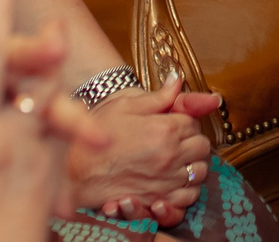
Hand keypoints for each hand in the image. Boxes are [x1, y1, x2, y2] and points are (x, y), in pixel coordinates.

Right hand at [71, 80, 217, 225]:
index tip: (172, 123)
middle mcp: (169, 156)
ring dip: (192, 165)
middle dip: (192, 141)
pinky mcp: (158, 199)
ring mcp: (165, 180)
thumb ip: (159, 96)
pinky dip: (186, 189)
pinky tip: (173, 180)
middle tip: (175, 140)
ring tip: (176, 159)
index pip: (193, 122)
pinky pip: (188, 196)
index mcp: (164, 129)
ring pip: (199, 172)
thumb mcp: (126, 106)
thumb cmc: (97, 136)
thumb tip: (177, 80)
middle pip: (201, 146)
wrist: (77, 169)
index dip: (183, 121)